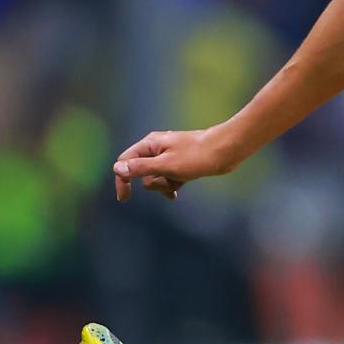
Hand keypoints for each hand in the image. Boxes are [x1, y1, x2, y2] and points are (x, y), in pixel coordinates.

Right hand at [111, 127, 243, 201]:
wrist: (226, 150)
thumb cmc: (196, 156)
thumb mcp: (166, 165)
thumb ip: (141, 168)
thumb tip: (117, 169)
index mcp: (150, 144)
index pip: (125, 162)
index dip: (123, 180)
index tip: (124, 199)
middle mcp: (156, 149)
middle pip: (142, 174)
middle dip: (154, 183)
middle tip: (170, 179)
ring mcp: (168, 157)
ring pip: (156, 179)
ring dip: (165, 185)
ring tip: (181, 180)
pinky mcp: (180, 165)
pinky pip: (167, 180)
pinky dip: (171, 186)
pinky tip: (178, 192)